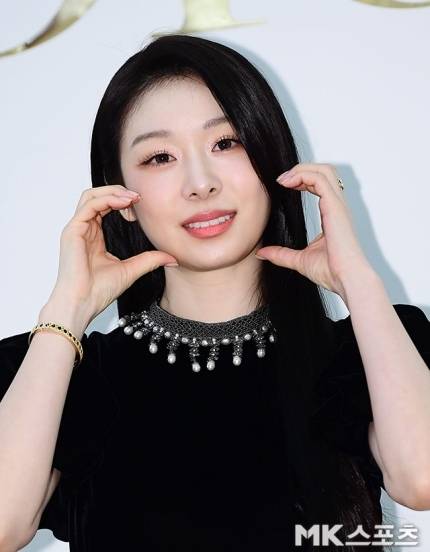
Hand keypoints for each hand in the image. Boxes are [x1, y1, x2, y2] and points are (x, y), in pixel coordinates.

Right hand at [46, 185, 177, 321]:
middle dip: (119, 192)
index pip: (105, 207)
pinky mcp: (72, 231)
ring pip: (90, 196)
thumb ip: (150, 260)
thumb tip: (172, 258)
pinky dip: (107, 199)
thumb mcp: (132, 270)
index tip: (142, 205)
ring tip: (132, 197)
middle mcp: (84, 230)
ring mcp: (76, 229)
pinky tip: (124, 202)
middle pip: (97, 196)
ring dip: (113, 191)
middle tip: (139, 197)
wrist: (83, 304)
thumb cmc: (99, 291)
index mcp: (94, 236)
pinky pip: (88, 205)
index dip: (123, 201)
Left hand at [255, 163, 373, 297]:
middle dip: (301, 168)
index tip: (283, 185)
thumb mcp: (298, 260)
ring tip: (283, 180)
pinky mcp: (335, 207)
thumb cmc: (331, 272)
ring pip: (324, 170)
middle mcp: (336, 207)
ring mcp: (337, 205)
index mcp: (331, 215)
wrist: (347, 280)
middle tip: (280, 180)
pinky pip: (320, 179)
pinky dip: (303, 175)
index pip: (320, 184)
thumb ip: (280, 254)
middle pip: (324, 171)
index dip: (302, 179)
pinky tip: (288, 183)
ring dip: (301, 169)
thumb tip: (261, 253)